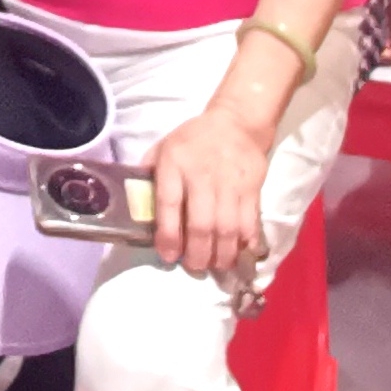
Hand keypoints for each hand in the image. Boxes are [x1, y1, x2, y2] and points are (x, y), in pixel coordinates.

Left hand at [144, 102, 274, 278]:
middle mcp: (202, 175)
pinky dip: (246, 242)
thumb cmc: (193, 140)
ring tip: (216, 266)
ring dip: (222, 254)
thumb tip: (137, 210)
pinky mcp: (253, 188)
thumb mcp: (163, 149)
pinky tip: (240, 254)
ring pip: (228, 228)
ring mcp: (230, 183)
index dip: (169, 235)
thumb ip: (149, 176)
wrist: (237, 123)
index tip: (169, 255)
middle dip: (198, 253)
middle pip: (202, 224)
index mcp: (174, 164)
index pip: (169, 204)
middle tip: (194, 267)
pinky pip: (251, 221)